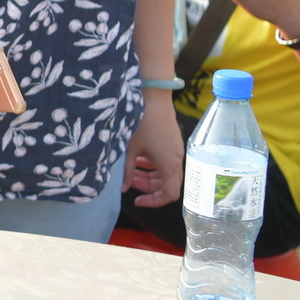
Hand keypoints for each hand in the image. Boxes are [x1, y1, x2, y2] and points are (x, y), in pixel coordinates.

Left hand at [124, 90, 184, 207]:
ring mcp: (175, 151)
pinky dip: (151, 165)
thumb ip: (127, 171)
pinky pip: (164, 162)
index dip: (154, 202)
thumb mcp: (130, 149)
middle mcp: (176, 159)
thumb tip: (123, 189)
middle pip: (167, 185)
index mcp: (169, 164)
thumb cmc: (141, 122)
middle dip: (148, 188)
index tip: (137, 200)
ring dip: (148, 176)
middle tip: (129, 183)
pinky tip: (137, 160)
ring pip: (165, 173)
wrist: (153, 97)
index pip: (170, 194)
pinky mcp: (171, 143)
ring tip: (130, 172)